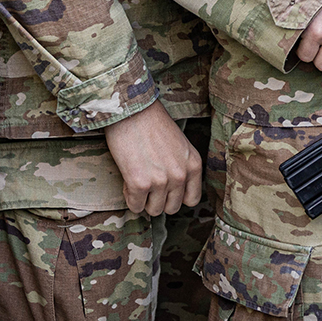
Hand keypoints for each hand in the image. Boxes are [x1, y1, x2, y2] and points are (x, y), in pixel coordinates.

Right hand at [103, 101, 203, 215]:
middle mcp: (181, 175)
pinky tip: (128, 179)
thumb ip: (180, 167)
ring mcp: (161, 181)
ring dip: (143, 200)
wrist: (132, 110)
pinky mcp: (140, 184)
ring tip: (138, 178)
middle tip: (148, 182)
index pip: (192, 200)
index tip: (165, 189)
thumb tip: (171, 192)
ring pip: (153, 210)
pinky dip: (129, 197)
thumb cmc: (153, 123)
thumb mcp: (180, 145)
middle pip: (171, 208)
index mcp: (193, 164)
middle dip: (158, 199)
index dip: (176, 197)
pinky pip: (135, 206)